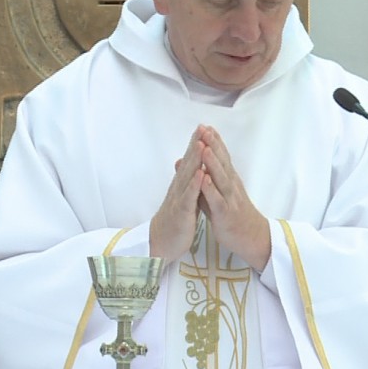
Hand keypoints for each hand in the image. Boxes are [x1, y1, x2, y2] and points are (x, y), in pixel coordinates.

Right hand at [150, 127, 205, 261]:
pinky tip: (201, 173)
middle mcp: (179, 188)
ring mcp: (179, 199)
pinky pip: (189, 197)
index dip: (197, 143)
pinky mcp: (182, 212)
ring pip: (188, 176)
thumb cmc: (176, 220)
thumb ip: (187, 182)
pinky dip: (196, 184)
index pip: (190, 160)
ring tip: (202, 143)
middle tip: (202, 126)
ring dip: (195, 159)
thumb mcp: (184, 198)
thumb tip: (189, 166)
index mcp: (182, 185)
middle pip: (188, 162)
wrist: (162, 242)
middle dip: (196, 144)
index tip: (205, 127)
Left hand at [195, 125, 271, 269]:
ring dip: (212, 162)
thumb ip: (204, 180)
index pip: (222, 157)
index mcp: (229, 180)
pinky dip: (211, 189)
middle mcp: (231, 185)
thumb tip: (188, 164)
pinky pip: (217, 199)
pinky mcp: (226, 213)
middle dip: (212, 145)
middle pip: (221, 162)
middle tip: (204, 128)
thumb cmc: (232, 215)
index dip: (214, 142)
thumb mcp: (216, 195)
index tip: (205, 126)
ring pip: (220, 178)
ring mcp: (229, 198)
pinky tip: (204, 179)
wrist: (252, 237)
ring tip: (204, 148)